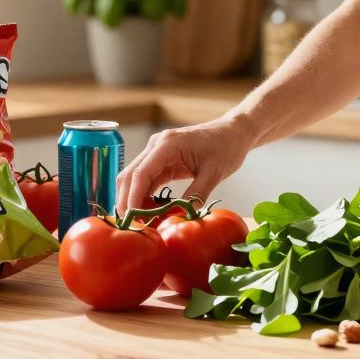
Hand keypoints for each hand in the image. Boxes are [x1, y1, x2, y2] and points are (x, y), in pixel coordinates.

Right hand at [115, 117, 256, 215]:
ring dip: (133, 199)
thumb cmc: (226, 147)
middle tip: (131, 226)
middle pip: (130, 175)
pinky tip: (148, 212)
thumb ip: (196, 195)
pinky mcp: (162, 160)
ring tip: (138, 222)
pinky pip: (146, 179)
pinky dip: (144, 196)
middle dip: (126, 201)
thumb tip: (180, 218)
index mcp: (168, 144)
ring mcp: (157, 152)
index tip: (133, 219)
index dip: (133, 197)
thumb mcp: (214, 173)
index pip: (141, 173)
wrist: (233, 132)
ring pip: (134, 178)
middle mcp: (156, 145)